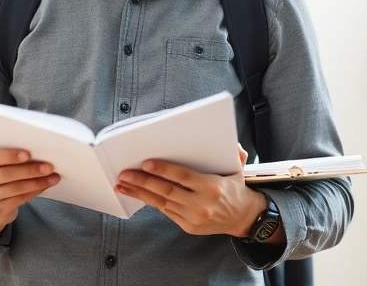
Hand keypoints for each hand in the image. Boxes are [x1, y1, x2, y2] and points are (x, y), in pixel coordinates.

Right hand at [0, 149, 59, 238]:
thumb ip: (9, 158)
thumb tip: (39, 154)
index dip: (10, 156)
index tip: (28, 154)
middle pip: (6, 173)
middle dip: (30, 169)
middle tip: (49, 167)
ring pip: (15, 188)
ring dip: (37, 182)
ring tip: (53, 177)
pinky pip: (19, 199)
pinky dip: (35, 191)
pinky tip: (45, 186)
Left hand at [115, 144, 263, 236]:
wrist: (242, 219)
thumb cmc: (234, 189)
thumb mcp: (237, 169)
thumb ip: (234, 154)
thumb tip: (231, 141)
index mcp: (212, 186)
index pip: (183, 176)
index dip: (163, 169)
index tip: (146, 163)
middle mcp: (202, 204)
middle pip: (167, 191)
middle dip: (143, 181)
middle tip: (125, 173)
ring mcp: (194, 217)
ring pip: (162, 203)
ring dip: (140, 193)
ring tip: (123, 184)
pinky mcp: (188, 226)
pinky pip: (166, 211)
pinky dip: (150, 202)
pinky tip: (137, 194)